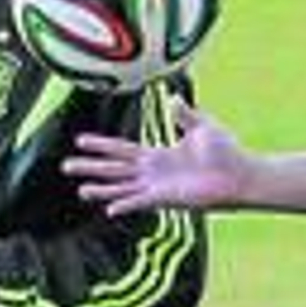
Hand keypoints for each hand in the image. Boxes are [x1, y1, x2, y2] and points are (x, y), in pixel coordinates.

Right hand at [64, 103, 248, 215]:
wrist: (239, 173)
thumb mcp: (202, 126)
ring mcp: (157, 187)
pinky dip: (125, 204)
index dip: (101, 144)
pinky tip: (109, 209)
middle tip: (65, 166)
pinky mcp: (166, 199)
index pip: (121, 149)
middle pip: (113, 168)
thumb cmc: (225, 152)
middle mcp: (152, 172)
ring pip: (121, 187)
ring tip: (80, 190)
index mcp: (157, 154)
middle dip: (90, 166)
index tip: (79, 140)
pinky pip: (140, 202)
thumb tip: (172, 97)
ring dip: (101, 188)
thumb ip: (184, 114)